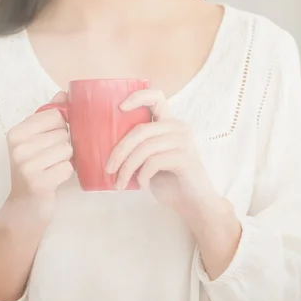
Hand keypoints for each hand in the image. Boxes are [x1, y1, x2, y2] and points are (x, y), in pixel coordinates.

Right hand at [6, 91, 72, 222]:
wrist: (24, 207)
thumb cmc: (34, 168)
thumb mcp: (37, 139)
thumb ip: (50, 115)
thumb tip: (64, 92)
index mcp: (16, 133)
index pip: (55, 115)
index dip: (61, 127)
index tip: (50, 140)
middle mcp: (18, 147)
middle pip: (63, 133)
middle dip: (64, 146)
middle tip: (50, 158)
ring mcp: (26, 165)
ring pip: (67, 150)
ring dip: (65, 160)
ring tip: (51, 168)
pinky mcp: (37, 182)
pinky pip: (67, 168)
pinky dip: (65, 173)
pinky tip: (53, 179)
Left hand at [106, 89, 218, 213]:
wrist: (194, 204)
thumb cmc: (169, 181)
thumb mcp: (150, 159)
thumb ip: (139, 146)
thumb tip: (105, 144)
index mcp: (169, 123)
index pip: (156, 97)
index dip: (137, 97)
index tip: (120, 108)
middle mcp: (178, 127)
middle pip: (140, 130)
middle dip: (120, 150)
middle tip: (108, 168)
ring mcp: (183, 141)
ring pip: (144, 148)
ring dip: (127, 168)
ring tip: (120, 183)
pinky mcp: (186, 157)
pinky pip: (153, 162)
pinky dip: (142, 176)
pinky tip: (142, 185)